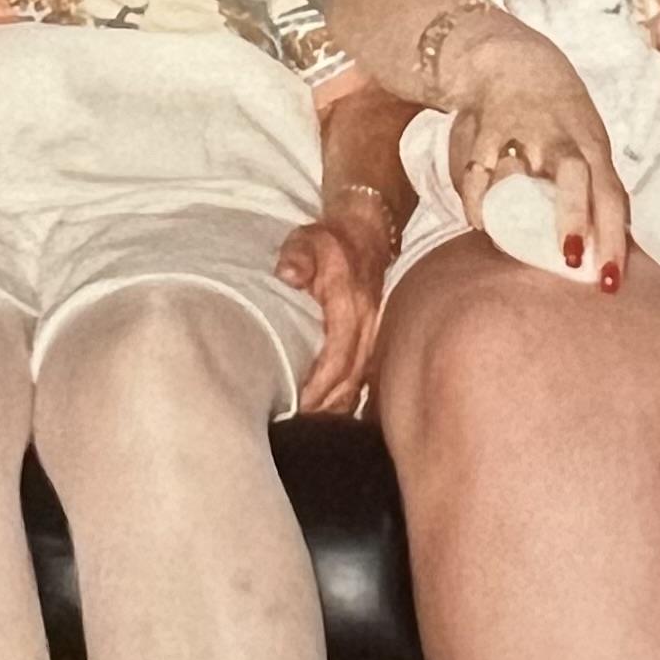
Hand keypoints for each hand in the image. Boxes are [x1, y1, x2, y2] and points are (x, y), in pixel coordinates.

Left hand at [275, 215, 392, 412]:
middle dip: (327, 406)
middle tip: (299, 427)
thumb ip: (297, 257)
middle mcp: (366, 325)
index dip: (319, 384)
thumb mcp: (308, 240)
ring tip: (313, 426)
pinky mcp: (372, 339)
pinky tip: (331, 412)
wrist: (365, 233)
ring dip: (338, 406)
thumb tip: (287, 274)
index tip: (299, 404)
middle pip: (350, 378)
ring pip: (359, 381)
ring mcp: (372, 334)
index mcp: (350, 305)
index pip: (338, 355)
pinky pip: (364, 376)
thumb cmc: (329, 241)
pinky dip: (348, 397)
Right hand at [447, 28, 630, 291]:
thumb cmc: (560, 117)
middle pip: (573, 175)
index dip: (615, 239)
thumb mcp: (588, 143)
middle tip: (572, 259)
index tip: (612, 282)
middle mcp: (560, 140)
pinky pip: (475, 172)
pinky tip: (480, 223)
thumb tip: (611, 246)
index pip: (612, 195)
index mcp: (592, 147)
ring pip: (516, 171)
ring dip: (511, 207)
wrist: (511, 58)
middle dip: (574, 217)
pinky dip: (475, 201)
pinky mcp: (483, 130)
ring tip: (505, 239)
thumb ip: (597, 189)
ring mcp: (520, 133)